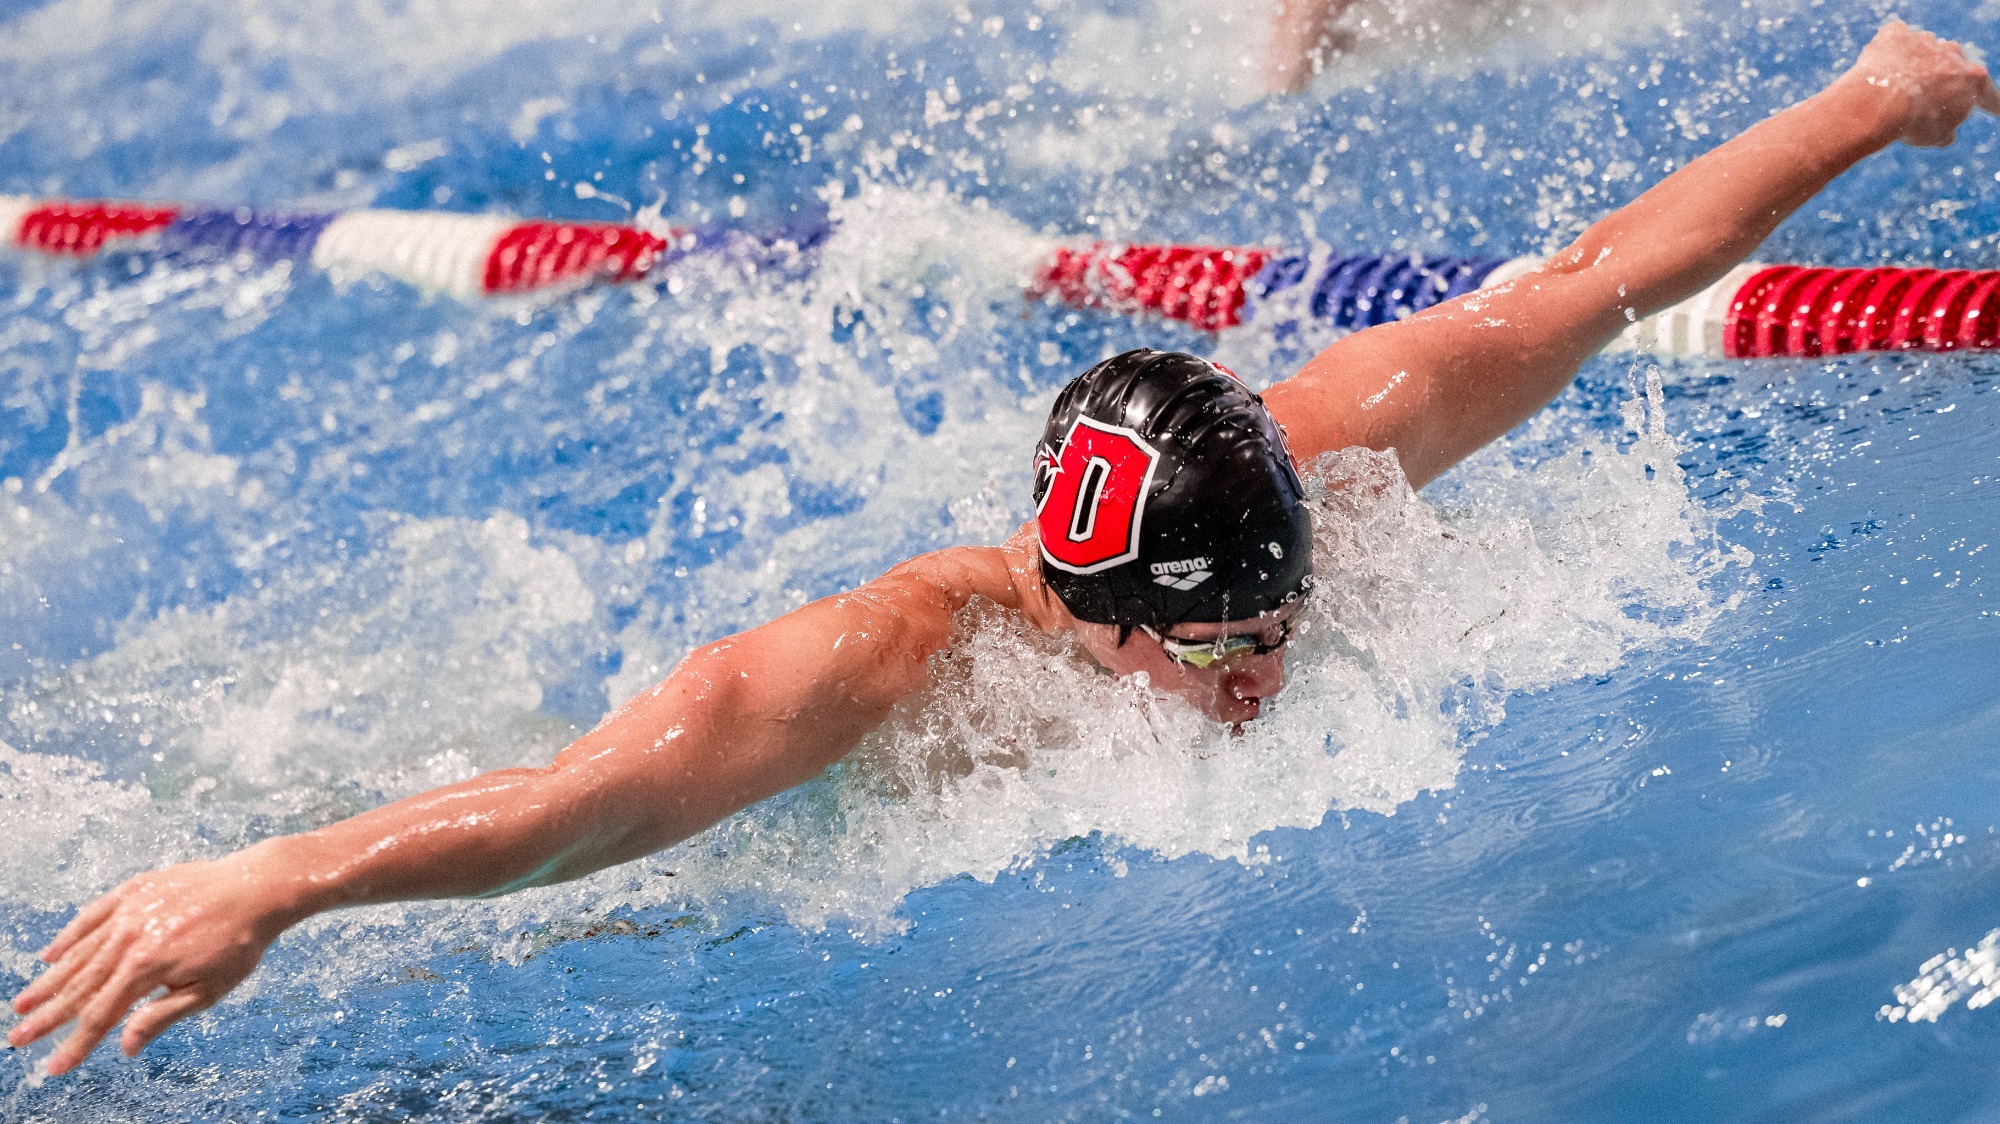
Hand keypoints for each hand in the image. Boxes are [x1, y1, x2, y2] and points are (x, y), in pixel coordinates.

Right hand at [7, 855, 289, 1073]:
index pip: (100, 1015)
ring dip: (49, 981)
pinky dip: (69, 936)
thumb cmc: (238, 943)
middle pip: (79, 986)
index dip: (76, 1044)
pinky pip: (92, 916)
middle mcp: (128, 939)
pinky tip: (51, 955)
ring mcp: (128, 912)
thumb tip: (124, 1047)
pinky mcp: (134, 890)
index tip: (54, 1066)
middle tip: (18, 1038)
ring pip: (79, 953)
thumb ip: (161, 1016)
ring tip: (24, 1004)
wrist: (256, 887)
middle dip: (47, 1016)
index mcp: (146, 968)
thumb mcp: (208, 990)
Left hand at [1846, 20, 1999, 147]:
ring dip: (1912, 68)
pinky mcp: (1896, 34)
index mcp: (1973, 79)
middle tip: (1919, 102)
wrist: (1876, 100)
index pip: (1988, 96)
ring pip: (1922, 54)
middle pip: (1951, 69)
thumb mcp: (1936, 136)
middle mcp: (1954, 54)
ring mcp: (1925, 40)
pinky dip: (1888, 54)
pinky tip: (1879, 69)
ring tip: (1892, 89)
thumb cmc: (1912, 122)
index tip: (1995, 110)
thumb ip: (1946, 129)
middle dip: (1939, 84)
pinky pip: (1894, 42)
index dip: (1992, 105)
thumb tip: (1946, 132)